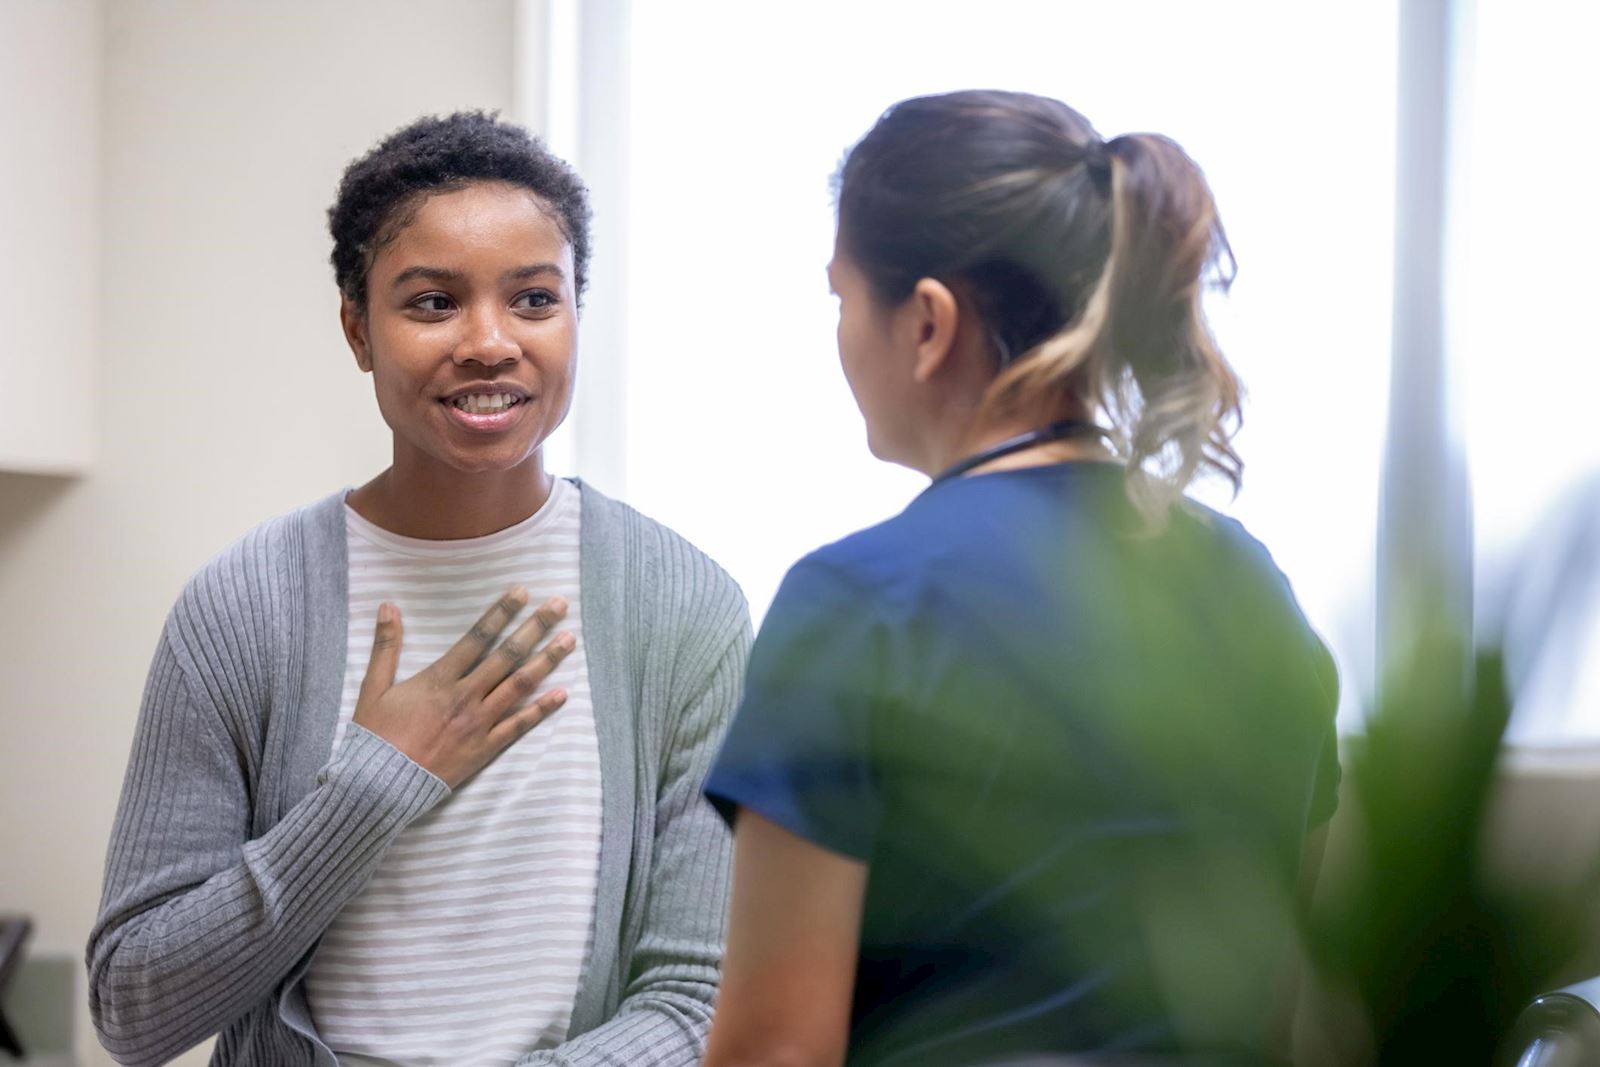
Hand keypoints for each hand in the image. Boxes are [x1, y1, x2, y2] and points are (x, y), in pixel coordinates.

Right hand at [352, 587, 573, 787]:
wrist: (378, 786)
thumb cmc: (374, 737)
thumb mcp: (373, 687)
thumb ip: (385, 645)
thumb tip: (388, 605)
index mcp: (440, 679)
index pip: (478, 637)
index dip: (501, 612)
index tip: (522, 591)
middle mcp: (465, 696)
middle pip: (507, 655)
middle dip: (535, 627)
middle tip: (559, 605)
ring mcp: (478, 723)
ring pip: (519, 686)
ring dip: (546, 660)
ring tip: (569, 640)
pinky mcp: (484, 749)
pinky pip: (518, 726)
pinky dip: (541, 709)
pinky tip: (562, 694)